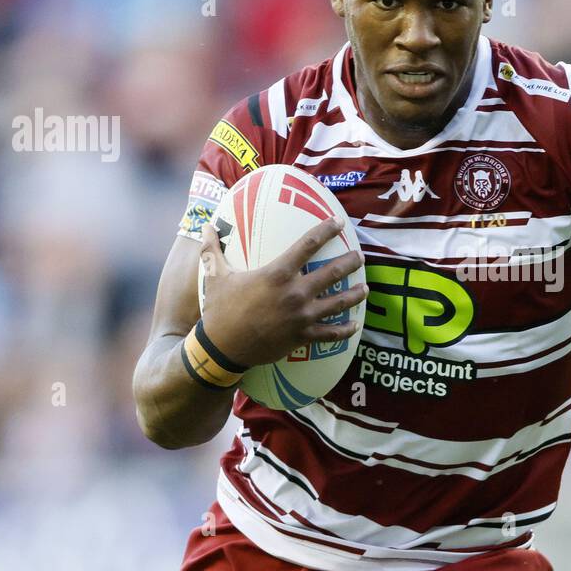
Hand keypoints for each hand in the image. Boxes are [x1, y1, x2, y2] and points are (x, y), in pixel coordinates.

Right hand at [197, 217, 367, 367]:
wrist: (222, 348)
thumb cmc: (220, 310)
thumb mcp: (216, 277)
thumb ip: (213, 250)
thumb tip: (204, 226)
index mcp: (277, 274)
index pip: (308, 245)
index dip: (326, 230)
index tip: (338, 222)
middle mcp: (295, 293)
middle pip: (332, 272)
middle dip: (351, 262)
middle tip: (360, 257)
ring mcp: (302, 316)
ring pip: (338, 303)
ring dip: (355, 294)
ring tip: (366, 288)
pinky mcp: (302, 337)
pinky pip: (330, 333)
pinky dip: (345, 330)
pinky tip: (355, 325)